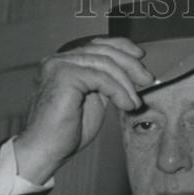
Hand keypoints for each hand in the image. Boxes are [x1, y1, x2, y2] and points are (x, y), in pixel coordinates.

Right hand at [13, 37, 153, 184]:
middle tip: (147, 79)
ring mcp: (59, 65)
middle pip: (103, 50)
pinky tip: (126, 105)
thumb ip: (105, 84)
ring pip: (105, 63)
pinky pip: (101, 78)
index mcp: (65, 62)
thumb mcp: (93, 101)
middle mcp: (59, 59)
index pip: (97, 44)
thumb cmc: (65, 132)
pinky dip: (119, 91)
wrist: (46, 150)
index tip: (140, 57)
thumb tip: (131, 74)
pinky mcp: (64, 75)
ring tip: (135, 102)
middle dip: (130, 64)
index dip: (121, 47)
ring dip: (126, 83)